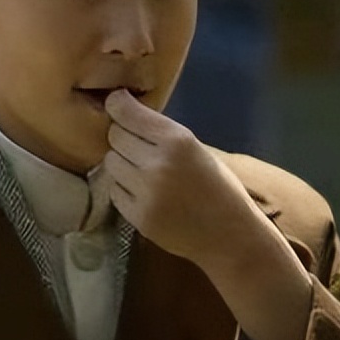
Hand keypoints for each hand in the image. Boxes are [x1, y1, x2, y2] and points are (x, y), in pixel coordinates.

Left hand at [102, 88, 270, 269]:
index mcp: (177, 140)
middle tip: (137, 146)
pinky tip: (143, 193)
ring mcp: (144, 192)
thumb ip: (162, 134)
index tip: (115, 104)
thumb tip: (125, 113)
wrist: (230, 235)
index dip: (117, 105)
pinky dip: (123, 189)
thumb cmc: (218, 187)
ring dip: (121, 163)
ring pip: (110, 163)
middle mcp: (157, 163)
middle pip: (114, 136)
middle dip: (122, 137)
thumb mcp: (196, 149)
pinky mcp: (137, 216)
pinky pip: (113, 190)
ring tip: (142, 172)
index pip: (126, 113)